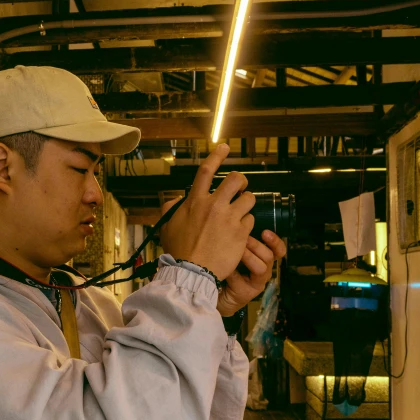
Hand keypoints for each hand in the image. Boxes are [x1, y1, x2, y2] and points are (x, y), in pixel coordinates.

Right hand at [160, 144, 255, 280]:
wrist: (191, 272)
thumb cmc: (178, 250)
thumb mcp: (168, 225)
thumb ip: (172, 208)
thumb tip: (176, 199)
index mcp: (195, 201)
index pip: (207, 170)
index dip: (218, 155)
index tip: (225, 147)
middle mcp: (214, 205)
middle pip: (237, 179)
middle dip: (242, 181)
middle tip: (240, 188)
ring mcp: (229, 218)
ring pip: (249, 198)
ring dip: (247, 203)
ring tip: (241, 212)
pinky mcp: (241, 233)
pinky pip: (251, 220)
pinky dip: (247, 225)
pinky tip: (239, 233)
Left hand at [217, 230, 286, 316]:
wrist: (213, 290)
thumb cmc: (224, 267)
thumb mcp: (234, 250)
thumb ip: (241, 239)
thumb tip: (241, 221)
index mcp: (263, 260)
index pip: (278, 250)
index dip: (276, 241)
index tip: (265, 232)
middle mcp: (264, 272)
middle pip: (269, 257)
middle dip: (257, 246)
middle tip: (244, 239)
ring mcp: (256, 284)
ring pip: (261, 268)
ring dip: (248, 257)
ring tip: (236, 251)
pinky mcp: (246, 294)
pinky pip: (241, 281)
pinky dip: (231, 272)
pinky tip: (222, 268)